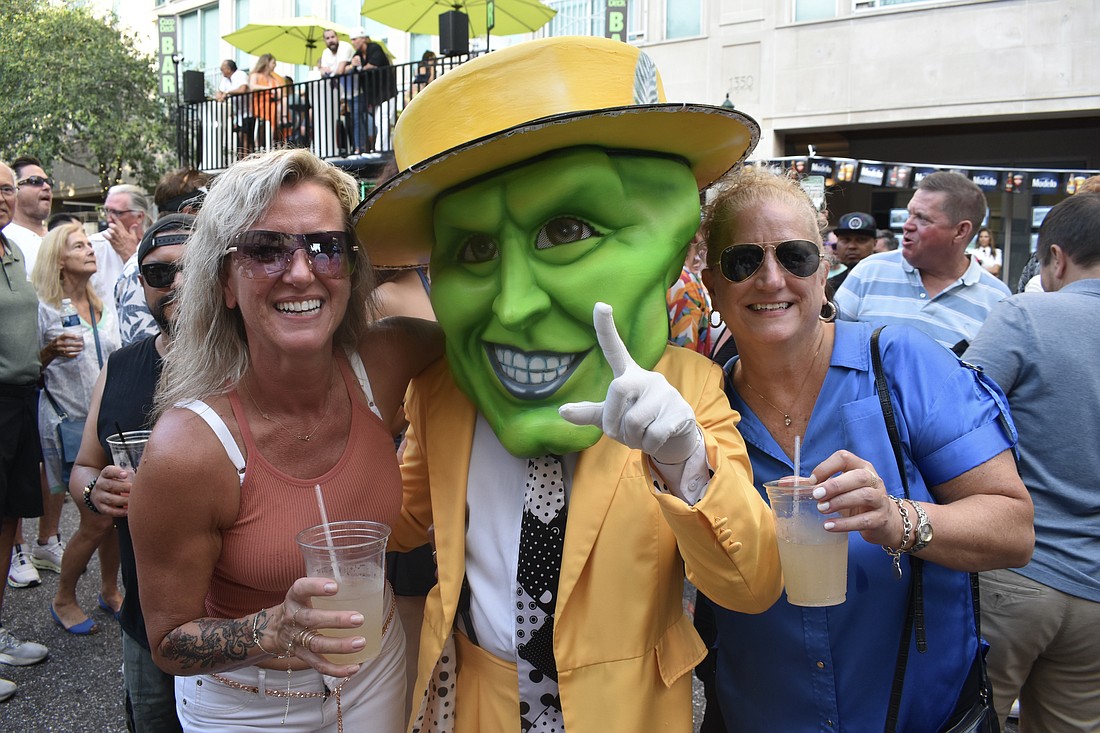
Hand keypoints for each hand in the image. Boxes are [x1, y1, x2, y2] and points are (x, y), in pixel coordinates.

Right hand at [48, 332, 83, 359]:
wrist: (50, 350)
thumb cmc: (57, 342)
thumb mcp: (59, 338)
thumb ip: (66, 336)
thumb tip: (77, 336)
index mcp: (58, 338)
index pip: (64, 335)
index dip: (71, 336)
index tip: (77, 337)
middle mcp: (58, 344)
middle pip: (67, 344)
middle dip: (75, 344)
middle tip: (81, 344)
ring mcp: (59, 349)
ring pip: (68, 350)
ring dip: (75, 350)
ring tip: (81, 349)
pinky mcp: (61, 354)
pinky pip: (67, 355)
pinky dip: (73, 355)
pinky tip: (78, 354)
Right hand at [91, 465, 132, 516]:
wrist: (101, 493)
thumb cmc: (117, 482)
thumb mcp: (121, 475)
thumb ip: (130, 475)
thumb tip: (144, 475)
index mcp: (105, 474)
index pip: (109, 471)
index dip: (117, 472)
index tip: (126, 474)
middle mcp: (100, 484)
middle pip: (110, 485)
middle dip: (124, 487)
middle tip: (134, 489)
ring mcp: (99, 496)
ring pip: (110, 499)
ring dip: (123, 500)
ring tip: (134, 501)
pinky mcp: (101, 507)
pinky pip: (109, 510)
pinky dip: (119, 512)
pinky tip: (128, 511)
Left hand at [104, 219, 140, 259]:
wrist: (129, 254)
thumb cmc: (131, 246)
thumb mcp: (134, 237)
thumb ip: (132, 230)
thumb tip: (134, 225)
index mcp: (124, 232)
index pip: (119, 223)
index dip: (115, 218)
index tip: (112, 214)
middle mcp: (120, 234)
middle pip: (114, 226)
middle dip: (111, 223)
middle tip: (110, 223)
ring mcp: (116, 238)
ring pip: (110, 231)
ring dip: (109, 230)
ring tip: (109, 230)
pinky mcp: (112, 242)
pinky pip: (107, 237)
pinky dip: (105, 235)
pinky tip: (104, 234)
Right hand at [271, 579, 366, 677]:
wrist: (274, 629)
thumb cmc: (301, 605)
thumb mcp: (305, 592)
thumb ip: (326, 587)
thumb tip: (364, 581)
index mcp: (294, 597)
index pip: (300, 588)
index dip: (315, 587)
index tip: (335, 586)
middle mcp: (293, 618)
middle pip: (312, 620)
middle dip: (336, 620)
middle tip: (359, 619)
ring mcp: (296, 639)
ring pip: (316, 644)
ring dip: (340, 646)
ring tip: (361, 643)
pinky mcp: (301, 656)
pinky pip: (318, 665)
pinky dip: (337, 669)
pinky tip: (355, 667)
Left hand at [559, 302, 698, 463]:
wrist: (675, 437)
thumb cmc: (639, 422)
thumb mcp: (612, 417)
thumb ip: (590, 413)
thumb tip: (562, 411)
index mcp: (628, 376)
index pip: (614, 349)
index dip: (606, 329)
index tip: (600, 304)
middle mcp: (646, 378)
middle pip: (617, 390)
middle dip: (613, 420)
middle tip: (620, 432)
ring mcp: (665, 392)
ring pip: (634, 421)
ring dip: (631, 438)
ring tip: (641, 435)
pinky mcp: (680, 410)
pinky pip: (652, 435)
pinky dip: (648, 445)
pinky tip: (656, 439)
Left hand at [808, 450, 906, 546]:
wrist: (885, 521)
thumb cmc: (856, 500)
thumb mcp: (837, 489)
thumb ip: (811, 485)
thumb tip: (783, 484)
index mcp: (860, 467)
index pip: (844, 458)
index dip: (827, 467)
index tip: (812, 481)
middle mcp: (873, 479)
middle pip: (858, 476)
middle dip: (835, 485)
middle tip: (816, 495)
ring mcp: (880, 498)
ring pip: (864, 495)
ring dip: (840, 502)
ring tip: (821, 510)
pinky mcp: (881, 518)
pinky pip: (865, 520)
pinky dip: (845, 524)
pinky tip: (829, 526)